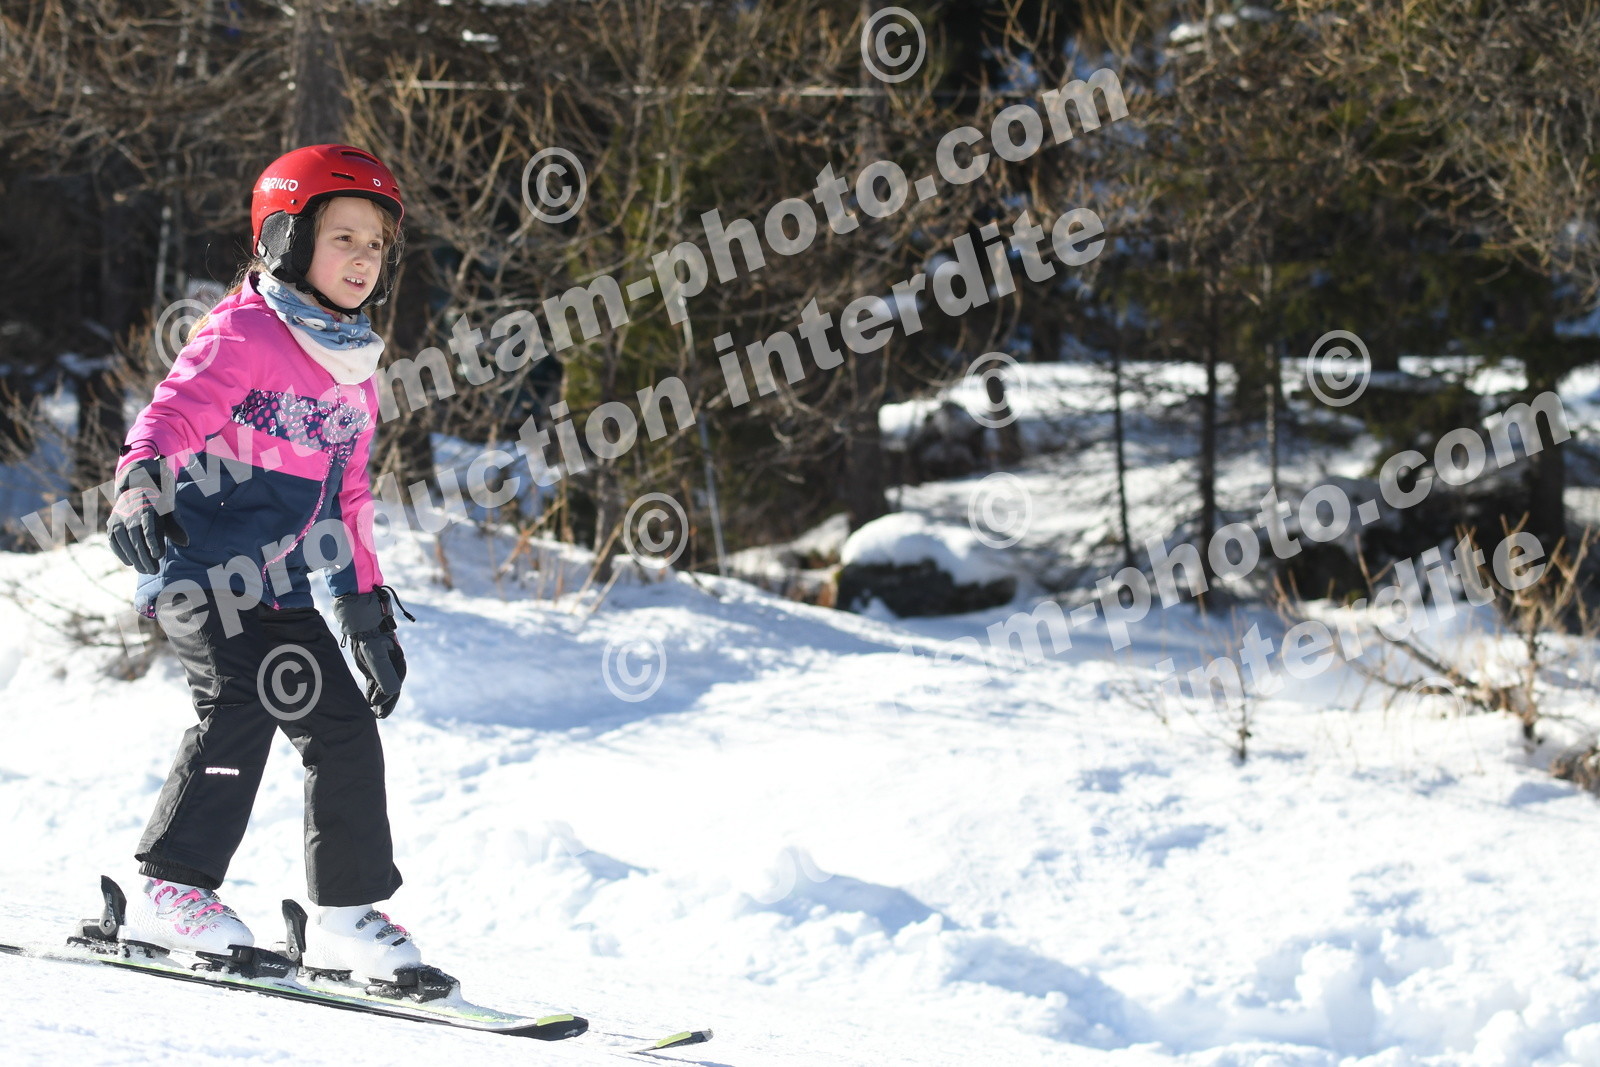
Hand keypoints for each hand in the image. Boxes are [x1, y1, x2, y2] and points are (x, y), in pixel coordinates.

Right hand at [107, 458, 186, 573]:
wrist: (138, 486)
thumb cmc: (158, 501)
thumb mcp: (170, 508)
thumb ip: (176, 525)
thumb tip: (185, 543)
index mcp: (147, 506)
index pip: (149, 527)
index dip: (152, 542)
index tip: (158, 556)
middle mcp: (130, 512)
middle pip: (136, 537)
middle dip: (144, 556)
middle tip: (153, 571)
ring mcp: (118, 517)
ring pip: (123, 541)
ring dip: (133, 558)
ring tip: (144, 570)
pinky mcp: (112, 523)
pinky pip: (113, 540)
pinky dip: (120, 552)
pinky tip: (129, 563)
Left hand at [333, 587, 408, 717]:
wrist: (358, 614)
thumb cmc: (368, 633)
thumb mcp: (374, 654)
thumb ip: (383, 673)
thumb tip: (393, 692)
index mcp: (397, 661)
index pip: (395, 684)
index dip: (388, 698)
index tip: (377, 709)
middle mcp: (391, 662)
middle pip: (391, 686)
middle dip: (386, 702)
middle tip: (379, 716)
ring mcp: (381, 661)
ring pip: (382, 684)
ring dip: (378, 698)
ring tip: (373, 713)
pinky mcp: (371, 661)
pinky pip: (373, 680)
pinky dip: (371, 691)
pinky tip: (366, 700)